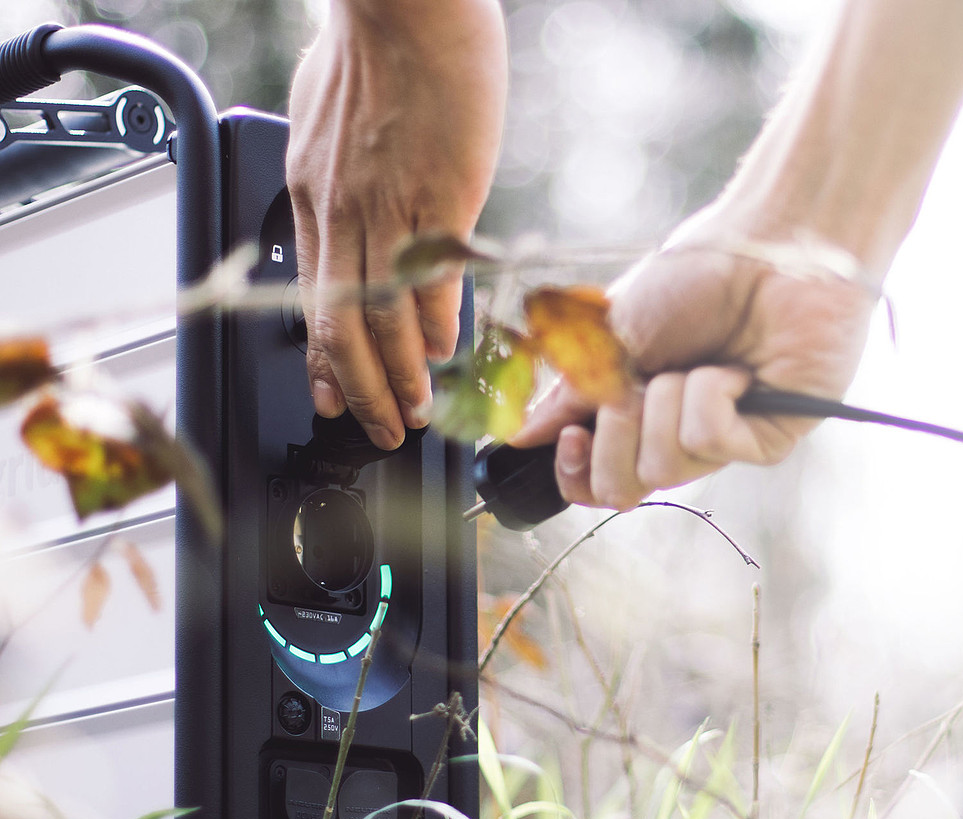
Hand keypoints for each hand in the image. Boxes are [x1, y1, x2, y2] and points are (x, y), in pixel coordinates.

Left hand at [287, 0, 505, 449]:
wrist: (409, 2)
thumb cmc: (376, 41)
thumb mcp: (326, 110)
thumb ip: (335, 165)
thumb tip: (351, 194)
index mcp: (312, 190)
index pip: (312, 297)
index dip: (320, 358)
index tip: (327, 396)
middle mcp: (341, 212)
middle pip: (341, 327)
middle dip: (359, 392)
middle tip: (381, 429)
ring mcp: (389, 211)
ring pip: (383, 321)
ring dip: (400, 377)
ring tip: (416, 412)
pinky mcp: (440, 201)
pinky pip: (432, 283)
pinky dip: (438, 327)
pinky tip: (447, 353)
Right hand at [509, 214, 874, 509]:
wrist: (766, 241)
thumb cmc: (697, 274)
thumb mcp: (615, 333)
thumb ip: (572, 392)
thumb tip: (525, 434)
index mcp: (639, 413)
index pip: (597, 481)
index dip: (574, 474)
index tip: (572, 434)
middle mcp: (678, 435)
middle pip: (622, 489)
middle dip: (615, 434)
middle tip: (637, 385)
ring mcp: (726, 442)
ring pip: (663, 465)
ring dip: (665, 401)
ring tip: (700, 361)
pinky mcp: (769, 441)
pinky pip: (707, 441)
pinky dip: (709, 395)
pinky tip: (739, 369)